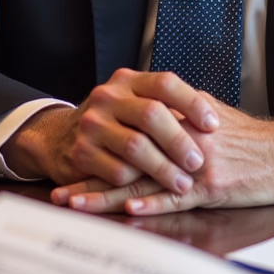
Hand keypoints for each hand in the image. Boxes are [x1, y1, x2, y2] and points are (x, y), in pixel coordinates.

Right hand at [0, 69, 219, 191]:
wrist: (59, 137)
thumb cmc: (112, 122)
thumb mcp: (133, 102)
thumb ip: (165, 105)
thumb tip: (214, 116)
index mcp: (127, 81)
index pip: (165, 83)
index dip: (192, 104)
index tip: (213, 125)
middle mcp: (108, 97)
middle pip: (151, 114)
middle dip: (179, 141)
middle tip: (198, 162)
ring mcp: (92, 124)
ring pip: (135, 147)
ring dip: (163, 169)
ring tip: (182, 184)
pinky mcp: (81, 153)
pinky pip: (117, 171)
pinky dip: (137, 185)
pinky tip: (150, 193)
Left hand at [52, 104, 273, 215]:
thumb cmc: (245, 138)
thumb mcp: (206, 116)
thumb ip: (173, 117)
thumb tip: (141, 119)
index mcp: (175, 121)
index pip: (126, 136)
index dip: (96, 151)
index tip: (68, 162)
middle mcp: (179, 140)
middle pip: (125, 159)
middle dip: (91, 177)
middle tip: (61, 192)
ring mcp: (194, 165)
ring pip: (143, 180)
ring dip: (108, 195)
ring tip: (78, 204)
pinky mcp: (212, 187)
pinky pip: (177, 197)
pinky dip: (153, 203)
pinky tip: (130, 209)